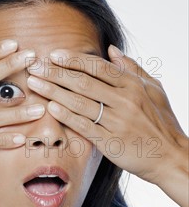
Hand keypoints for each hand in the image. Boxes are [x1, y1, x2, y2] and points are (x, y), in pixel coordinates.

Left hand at [26, 45, 187, 186]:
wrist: (172, 157)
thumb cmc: (161, 122)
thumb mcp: (153, 89)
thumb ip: (131, 68)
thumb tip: (111, 49)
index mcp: (133, 85)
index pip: (97, 67)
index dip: (73, 59)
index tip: (53, 54)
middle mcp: (125, 100)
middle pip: (83, 82)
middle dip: (55, 73)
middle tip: (34, 66)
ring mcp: (117, 122)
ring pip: (80, 102)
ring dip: (53, 91)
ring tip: (34, 83)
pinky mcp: (111, 142)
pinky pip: (85, 126)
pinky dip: (67, 115)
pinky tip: (51, 107)